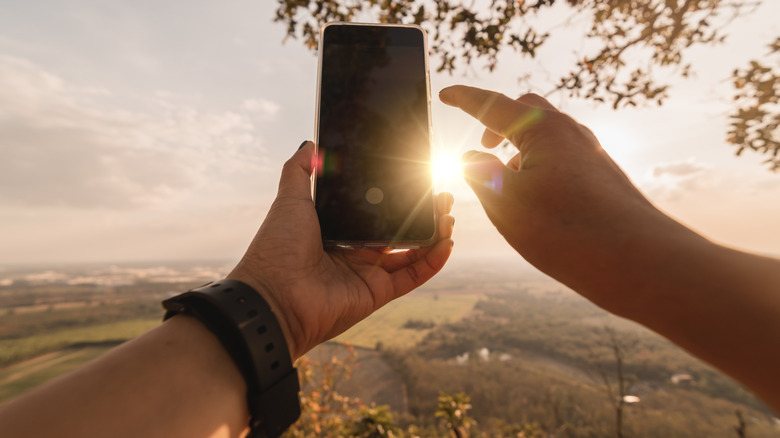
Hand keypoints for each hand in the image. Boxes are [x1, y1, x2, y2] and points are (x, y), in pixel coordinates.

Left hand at [228, 141, 454, 359]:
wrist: (273, 296)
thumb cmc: (276, 249)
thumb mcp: (289, 201)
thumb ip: (300, 171)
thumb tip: (310, 144)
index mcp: (336, 229)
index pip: (375, 211)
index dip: (397, 197)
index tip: (416, 179)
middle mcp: (354, 252)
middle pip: (398, 230)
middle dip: (422, 213)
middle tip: (441, 196)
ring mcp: (367, 273)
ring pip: (411, 252)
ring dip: (433, 235)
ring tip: (449, 214)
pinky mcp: (378, 293)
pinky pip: (412, 276)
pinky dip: (433, 262)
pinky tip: (447, 242)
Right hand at [438, 85, 678, 315]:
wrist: (636, 261)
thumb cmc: (567, 230)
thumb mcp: (504, 202)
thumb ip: (479, 173)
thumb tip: (471, 157)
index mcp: (542, 128)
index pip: (493, 106)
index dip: (465, 100)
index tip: (445, 94)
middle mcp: (570, 133)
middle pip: (525, 111)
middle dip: (497, 123)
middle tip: (481, 144)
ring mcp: (590, 154)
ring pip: (545, 138)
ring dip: (518, 152)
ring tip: (506, 187)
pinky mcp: (601, 177)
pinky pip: (561, 160)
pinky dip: (538, 169)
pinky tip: (535, 204)